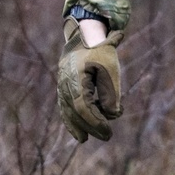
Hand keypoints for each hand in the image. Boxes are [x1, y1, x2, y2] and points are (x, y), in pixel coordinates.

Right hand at [57, 17, 122, 142]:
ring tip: (84, 139)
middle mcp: (64, 84)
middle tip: (107, 136)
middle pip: (75, 112)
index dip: (95, 121)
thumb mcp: (110, 67)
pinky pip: (63, 106)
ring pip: (67, 111)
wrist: (82, 35)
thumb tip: (113, 114)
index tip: (108, 131)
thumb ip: (111, 91)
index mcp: (75, 78)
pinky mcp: (62, 86)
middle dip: (90, 126)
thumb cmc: (99, 50)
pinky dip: (69, 119)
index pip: (83, 107)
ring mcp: (61, 85)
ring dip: (77, 125)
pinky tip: (76, 130)